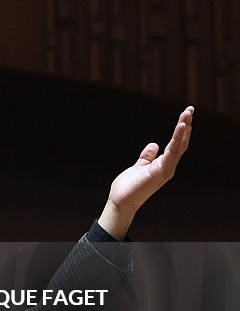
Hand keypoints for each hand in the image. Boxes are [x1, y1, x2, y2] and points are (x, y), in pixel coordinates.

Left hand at [98, 106, 193, 238]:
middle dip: (186, 125)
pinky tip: (181, 126)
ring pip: (179, 145)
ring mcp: (167, 168)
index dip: (181, 130)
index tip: (185, 116)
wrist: (121, 201)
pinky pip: (172, 152)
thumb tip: (154, 145)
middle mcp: (168, 166)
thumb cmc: (129, 186)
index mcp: (163, 164)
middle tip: (190, 109)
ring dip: (184, 129)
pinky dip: (177, 139)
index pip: (176, 144)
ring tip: (187, 114)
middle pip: (181, 142)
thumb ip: (147, 156)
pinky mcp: (162, 170)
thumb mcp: (139, 166)